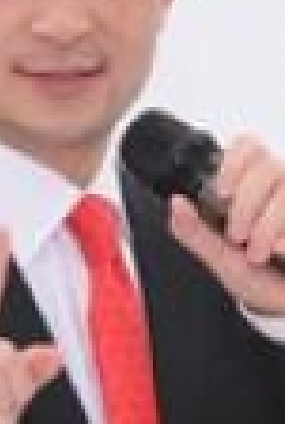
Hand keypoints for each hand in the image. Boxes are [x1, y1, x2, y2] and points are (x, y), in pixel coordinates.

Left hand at [170, 135, 284, 314]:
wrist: (281, 302)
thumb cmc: (253, 274)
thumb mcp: (219, 256)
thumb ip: (195, 231)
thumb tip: (175, 202)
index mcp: (249, 185)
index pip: (248, 145)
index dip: (235, 161)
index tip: (223, 191)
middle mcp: (278, 185)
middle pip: (267, 166)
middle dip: (246, 204)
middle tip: (237, 236)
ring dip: (266, 224)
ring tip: (257, 252)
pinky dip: (283, 234)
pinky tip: (279, 251)